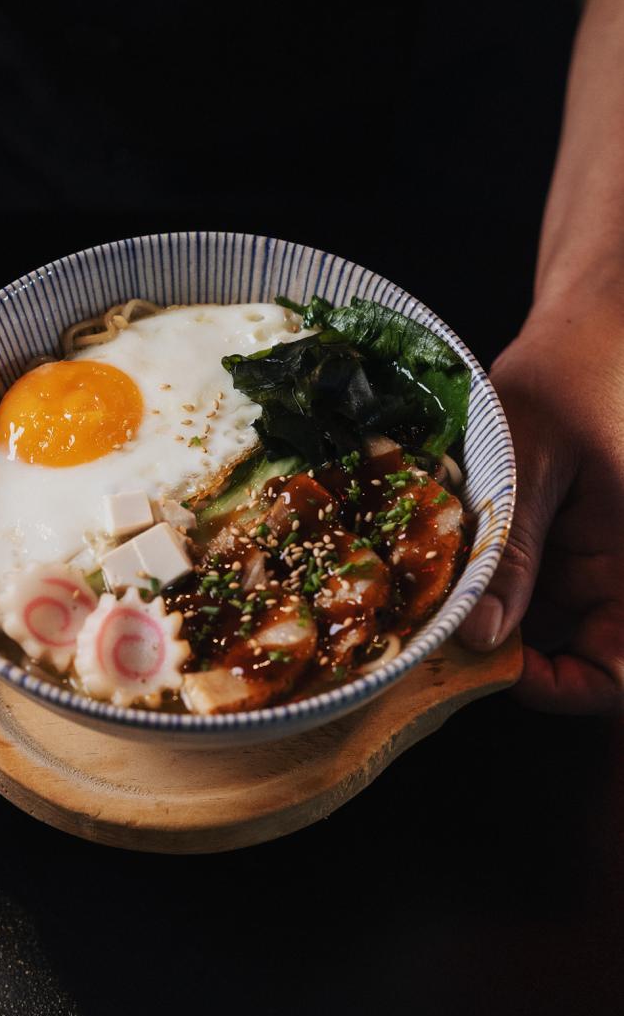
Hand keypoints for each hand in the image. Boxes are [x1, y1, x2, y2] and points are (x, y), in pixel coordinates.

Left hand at [459, 299, 623, 712]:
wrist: (589, 326)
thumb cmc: (576, 374)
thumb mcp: (535, 457)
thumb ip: (514, 546)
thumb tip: (480, 637)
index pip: (613, 673)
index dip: (563, 689)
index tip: (492, 668)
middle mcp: (606, 575)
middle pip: (561, 656)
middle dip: (495, 655)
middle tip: (424, 639)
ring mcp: (574, 561)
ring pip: (524, 623)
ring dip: (473, 617)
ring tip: (411, 599)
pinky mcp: (544, 541)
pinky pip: (507, 582)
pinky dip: (469, 580)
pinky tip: (425, 561)